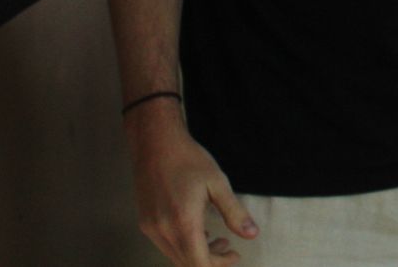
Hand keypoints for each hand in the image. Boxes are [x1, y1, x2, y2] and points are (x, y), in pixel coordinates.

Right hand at [125, 105, 256, 265]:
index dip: (219, 264)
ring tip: (216, 238)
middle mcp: (163, 231)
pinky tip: (197, 231)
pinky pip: (166, 245)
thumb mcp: (218, 184)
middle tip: (228, 245)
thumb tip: (252, 235)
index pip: (199, 263)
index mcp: (183, 223)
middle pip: (186, 263)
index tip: (235, 254)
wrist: (156, 144)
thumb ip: (234, 212)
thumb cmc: (190, 160)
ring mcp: (151, 228)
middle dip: (210, 260)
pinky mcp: (145, 223)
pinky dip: (183, 245)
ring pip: (175, 256)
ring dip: (196, 254)